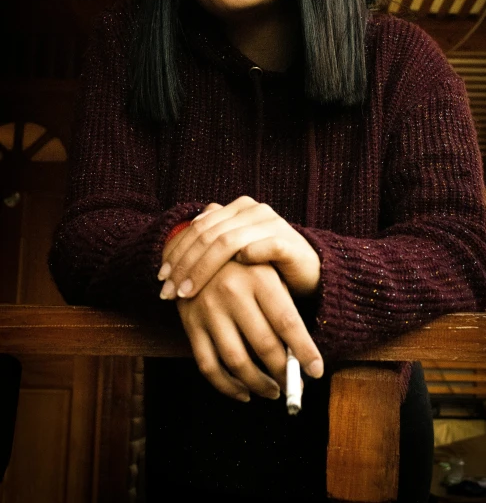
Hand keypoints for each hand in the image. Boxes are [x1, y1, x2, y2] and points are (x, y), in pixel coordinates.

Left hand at [159, 196, 320, 298]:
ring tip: (187, 293)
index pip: (199, 226)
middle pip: (208, 234)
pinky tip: (230, 280)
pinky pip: (266, 246)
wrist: (309, 273)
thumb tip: (167, 256)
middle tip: (168, 291)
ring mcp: (272, 224)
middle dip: (183, 264)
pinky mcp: (290, 242)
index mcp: (237, 209)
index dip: (176, 251)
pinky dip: (247, 258)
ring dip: (202, 269)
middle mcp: (253, 211)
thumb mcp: (233, 256)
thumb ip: (208, 247)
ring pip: (228, 241)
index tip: (160, 278)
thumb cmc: (265, 267)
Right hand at [176, 260, 323, 400]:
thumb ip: (283, 306)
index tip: (317, 371)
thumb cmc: (245, 265)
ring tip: (273, 391)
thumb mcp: (268, 270)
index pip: (287, 321)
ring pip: (236, 361)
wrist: (198, 247)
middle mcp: (232, 291)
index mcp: (259, 276)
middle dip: (284, 372)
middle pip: (264, 345)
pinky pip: (207, 365)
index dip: (304, 350)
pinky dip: (227, 387)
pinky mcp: (189, 323)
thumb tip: (299, 355)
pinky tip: (243, 392)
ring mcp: (208, 308)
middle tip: (296, 386)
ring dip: (258, 384)